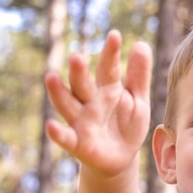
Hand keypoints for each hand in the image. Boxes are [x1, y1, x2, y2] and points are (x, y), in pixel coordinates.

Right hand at [44, 30, 151, 176]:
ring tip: (52, 78)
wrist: (122, 157)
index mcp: (107, 89)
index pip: (109, 69)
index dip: (111, 54)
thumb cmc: (128, 124)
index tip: (115, 35)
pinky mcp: (77, 142)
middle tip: (77, 57)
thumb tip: (140, 43)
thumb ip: (139, 75)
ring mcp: (81, 121)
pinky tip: (51, 126)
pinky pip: (65, 137)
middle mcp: (90, 101)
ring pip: (67, 104)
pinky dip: (57, 132)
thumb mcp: (138, 100)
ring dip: (59, 93)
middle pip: (82, 84)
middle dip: (79, 71)